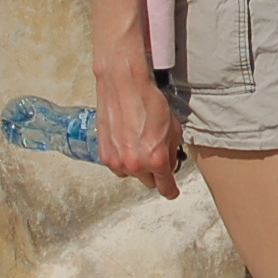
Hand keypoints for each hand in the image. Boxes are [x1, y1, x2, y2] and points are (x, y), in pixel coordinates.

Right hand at [95, 67, 183, 199]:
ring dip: (137, 166)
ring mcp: (118, 161)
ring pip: (132, 175)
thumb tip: (170, 165)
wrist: (124, 86)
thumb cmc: (149, 102)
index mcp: (156, 159)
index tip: (172, 191)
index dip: (171, 190)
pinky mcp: (104, 155)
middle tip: (155, 154)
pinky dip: (123, 160)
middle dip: (154, 172)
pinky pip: (117, 167)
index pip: (165, 187)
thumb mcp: (173, 128)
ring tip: (138, 145)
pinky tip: (126, 143)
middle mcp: (136, 164)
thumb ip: (172, 152)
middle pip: (149, 182)